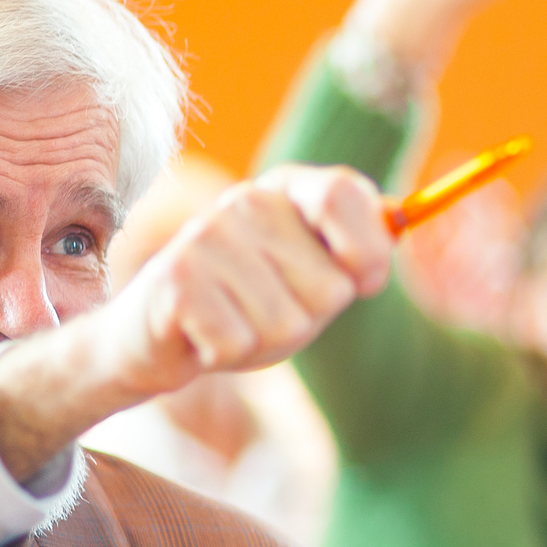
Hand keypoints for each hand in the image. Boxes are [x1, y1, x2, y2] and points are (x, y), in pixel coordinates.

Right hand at [0, 166, 390, 478]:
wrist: (152, 335)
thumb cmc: (243, 306)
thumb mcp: (309, 279)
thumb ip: (357, 254)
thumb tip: (395, 235)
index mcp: (285, 192)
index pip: (347, 196)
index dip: (366, 253)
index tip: (358, 281)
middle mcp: (247, 202)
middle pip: (330, 290)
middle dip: (305, 320)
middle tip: (260, 311)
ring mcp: (208, 237)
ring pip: (288, 324)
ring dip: (263, 341)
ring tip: (230, 322)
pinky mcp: (177, 281)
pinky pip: (242, 342)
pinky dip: (227, 354)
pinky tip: (202, 336)